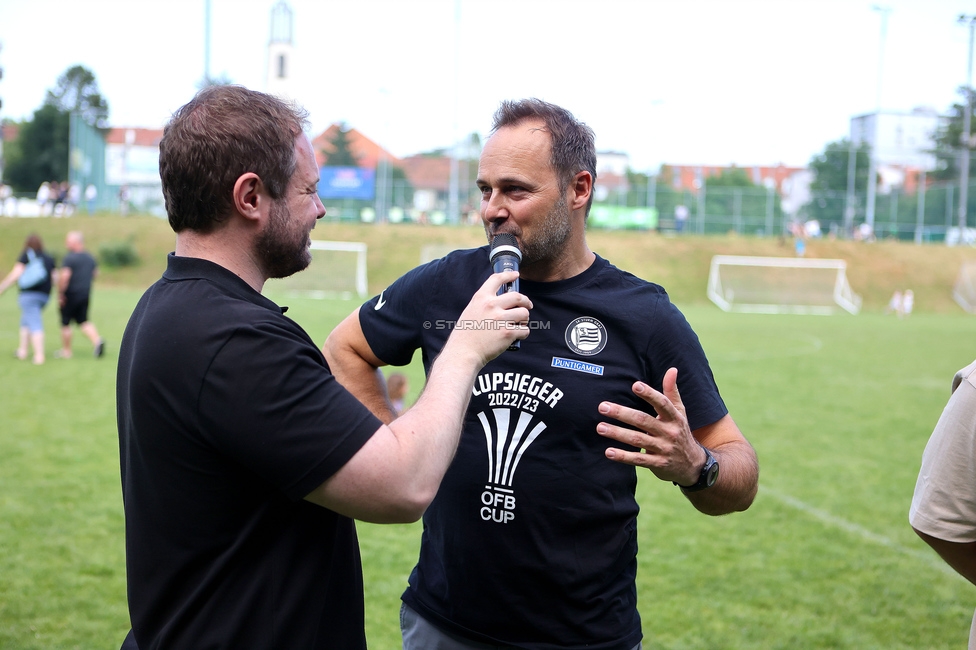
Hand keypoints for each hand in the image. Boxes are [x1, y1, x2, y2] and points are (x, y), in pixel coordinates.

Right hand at [443, 270, 531, 366]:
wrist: (463, 352)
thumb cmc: (465, 335)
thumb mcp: (471, 311)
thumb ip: (484, 304)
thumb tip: (501, 303)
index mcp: (481, 298)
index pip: (497, 279)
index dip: (508, 275)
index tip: (515, 275)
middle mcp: (491, 305)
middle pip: (518, 296)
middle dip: (526, 301)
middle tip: (528, 305)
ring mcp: (501, 319)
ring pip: (524, 313)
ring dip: (525, 318)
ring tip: (520, 323)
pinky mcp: (508, 333)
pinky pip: (524, 330)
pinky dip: (523, 333)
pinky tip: (518, 336)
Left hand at [596, 367, 705, 484]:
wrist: (693, 465)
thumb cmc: (680, 432)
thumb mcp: (680, 413)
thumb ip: (672, 392)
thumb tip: (672, 369)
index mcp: (674, 418)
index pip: (662, 403)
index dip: (649, 394)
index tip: (635, 385)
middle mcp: (669, 432)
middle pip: (643, 421)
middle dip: (622, 413)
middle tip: (603, 407)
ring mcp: (663, 449)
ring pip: (637, 439)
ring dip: (617, 433)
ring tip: (600, 427)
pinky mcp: (657, 464)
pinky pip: (638, 459)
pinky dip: (623, 456)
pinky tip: (609, 452)